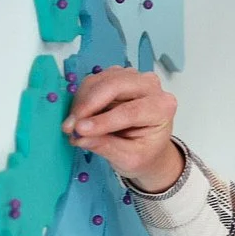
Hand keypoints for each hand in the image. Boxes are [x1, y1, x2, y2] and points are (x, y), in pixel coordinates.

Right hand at [61, 65, 182, 191]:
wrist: (146, 146)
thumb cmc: (143, 152)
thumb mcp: (129, 159)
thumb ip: (107, 147)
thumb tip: (80, 137)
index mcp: (163, 107)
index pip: (131, 110)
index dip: (103, 120)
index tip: (80, 131)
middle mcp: (150, 86)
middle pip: (115, 85)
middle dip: (88, 105)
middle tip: (70, 126)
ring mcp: (132, 78)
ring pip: (100, 81)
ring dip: (81, 102)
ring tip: (72, 126)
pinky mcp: (115, 76)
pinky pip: (93, 82)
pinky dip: (81, 98)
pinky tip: (78, 116)